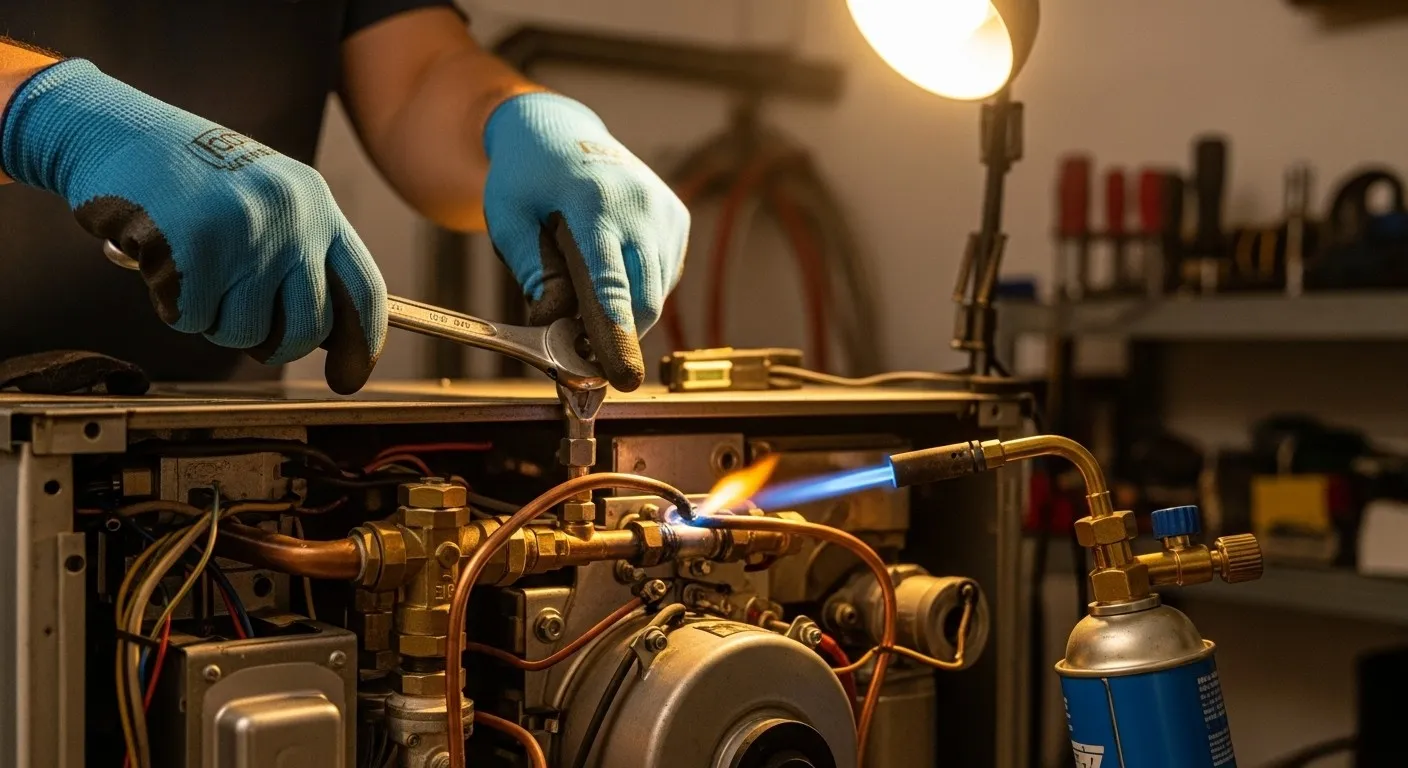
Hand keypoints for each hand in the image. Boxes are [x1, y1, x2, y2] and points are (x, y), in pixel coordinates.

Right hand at [0, 59, 386, 393]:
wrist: (116, 131)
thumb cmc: (191, 175)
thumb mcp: (269, 197)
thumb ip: (302, 254)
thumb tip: (326, 336)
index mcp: (317, 204)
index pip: (364, 291)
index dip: (362, 345)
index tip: (347, 378)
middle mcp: (292, 218)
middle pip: (308, 329)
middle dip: (274, 345)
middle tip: (239, 319)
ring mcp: (247, 234)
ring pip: (244, 333)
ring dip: (212, 319)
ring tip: (194, 268)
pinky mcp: (197, 250)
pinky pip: (192, 320)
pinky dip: (171, 304)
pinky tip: (163, 260)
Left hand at [483, 93, 688, 390]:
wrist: (559, 128)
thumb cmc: (527, 175)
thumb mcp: (508, 216)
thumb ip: (529, 267)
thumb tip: (553, 319)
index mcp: (595, 203)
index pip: (612, 283)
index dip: (616, 334)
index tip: (621, 375)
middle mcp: (641, 205)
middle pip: (644, 299)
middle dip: (621, 336)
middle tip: (588, 353)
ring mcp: (665, 210)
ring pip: (657, 292)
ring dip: (629, 313)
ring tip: (590, 301)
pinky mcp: (677, 217)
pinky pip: (665, 276)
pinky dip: (641, 290)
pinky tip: (613, 272)